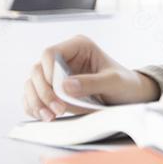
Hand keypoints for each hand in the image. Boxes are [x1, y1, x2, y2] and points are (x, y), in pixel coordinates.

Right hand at [22, 35, 159, 120]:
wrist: (130, 96)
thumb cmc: (125, 84)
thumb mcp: (114, 82)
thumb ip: (91, 83)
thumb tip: (64, 86)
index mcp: (78, 46)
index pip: (50, 54)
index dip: (49, 73)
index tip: (59, 93)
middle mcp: (64, 58)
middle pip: (37, 71)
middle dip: (44, 92)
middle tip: (58, 110)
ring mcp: (56, 74)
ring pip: (32, 85)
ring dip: (36, 102)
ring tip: (49, 117)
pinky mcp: (53, 90)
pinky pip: (33, 98)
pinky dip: (34, 108)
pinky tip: (44, 117)